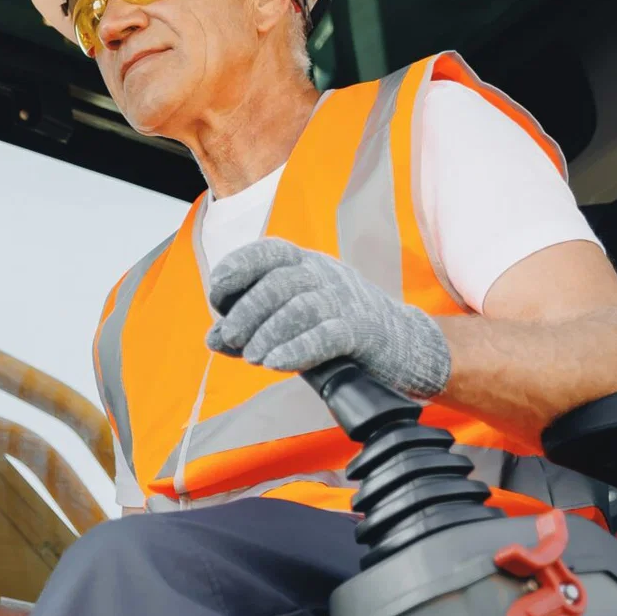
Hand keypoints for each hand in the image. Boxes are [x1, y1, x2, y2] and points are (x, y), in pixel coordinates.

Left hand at [205, 237, 451, 398]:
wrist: (404, 345)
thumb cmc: (337, 330)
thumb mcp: (291, 323)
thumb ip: (252, 328)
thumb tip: (213, 338)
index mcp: (305, 265)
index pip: (267, 252)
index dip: (237, 268)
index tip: (217, 295)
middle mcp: (324, 275)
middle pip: (277, 283)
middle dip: (246, 313)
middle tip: (232, 339)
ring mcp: (345, 301)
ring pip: (299, 307)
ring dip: (267, 333)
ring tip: (253, 357)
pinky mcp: (362, 331)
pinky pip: (326, 335)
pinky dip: (297, 349)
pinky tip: (276, 363)